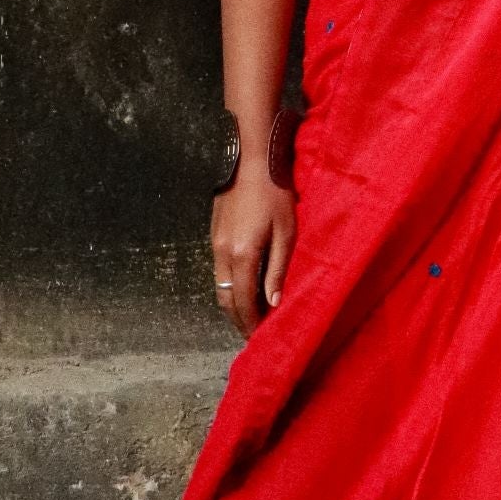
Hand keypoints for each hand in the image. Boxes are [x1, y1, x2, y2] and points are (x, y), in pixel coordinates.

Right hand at [211, 167, 295, 337]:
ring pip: (220, 285)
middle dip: (239, 319)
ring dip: (233, 304)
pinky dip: (230, 286)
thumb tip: (273, 302)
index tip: (259, 338)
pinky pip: (219, 270)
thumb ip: (277, 269)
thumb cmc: (275, 193)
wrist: (252, 161)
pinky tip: (244, 287)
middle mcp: (222, 253)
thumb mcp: (286, 233)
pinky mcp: (214, 234)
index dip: (250, 323)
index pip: (243, 301)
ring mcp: (215, 243)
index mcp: (241, 255)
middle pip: (226, 298)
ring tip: (251, 315)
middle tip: (253, 334)